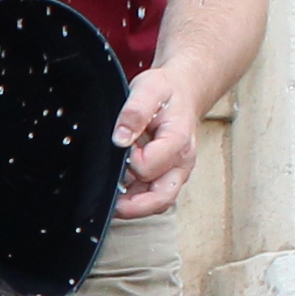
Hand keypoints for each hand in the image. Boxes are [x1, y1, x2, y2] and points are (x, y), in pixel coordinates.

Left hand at [108, 67, 198, 217]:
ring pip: (158, 204)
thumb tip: (120, 138)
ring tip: (113, 193)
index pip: (147, 167)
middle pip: (160, 199)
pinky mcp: (169, 176)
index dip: (128, 162)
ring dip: (134, 205)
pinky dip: (137, 200)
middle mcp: (181, 162)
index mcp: (177, 141)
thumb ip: (134, 112)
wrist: (185, 91)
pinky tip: (122, 190)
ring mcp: (177, 172)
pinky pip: (154, 198)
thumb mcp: (148, 89)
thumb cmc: (167, 91)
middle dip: (133, 205)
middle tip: (110, 198)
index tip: (121, 147)